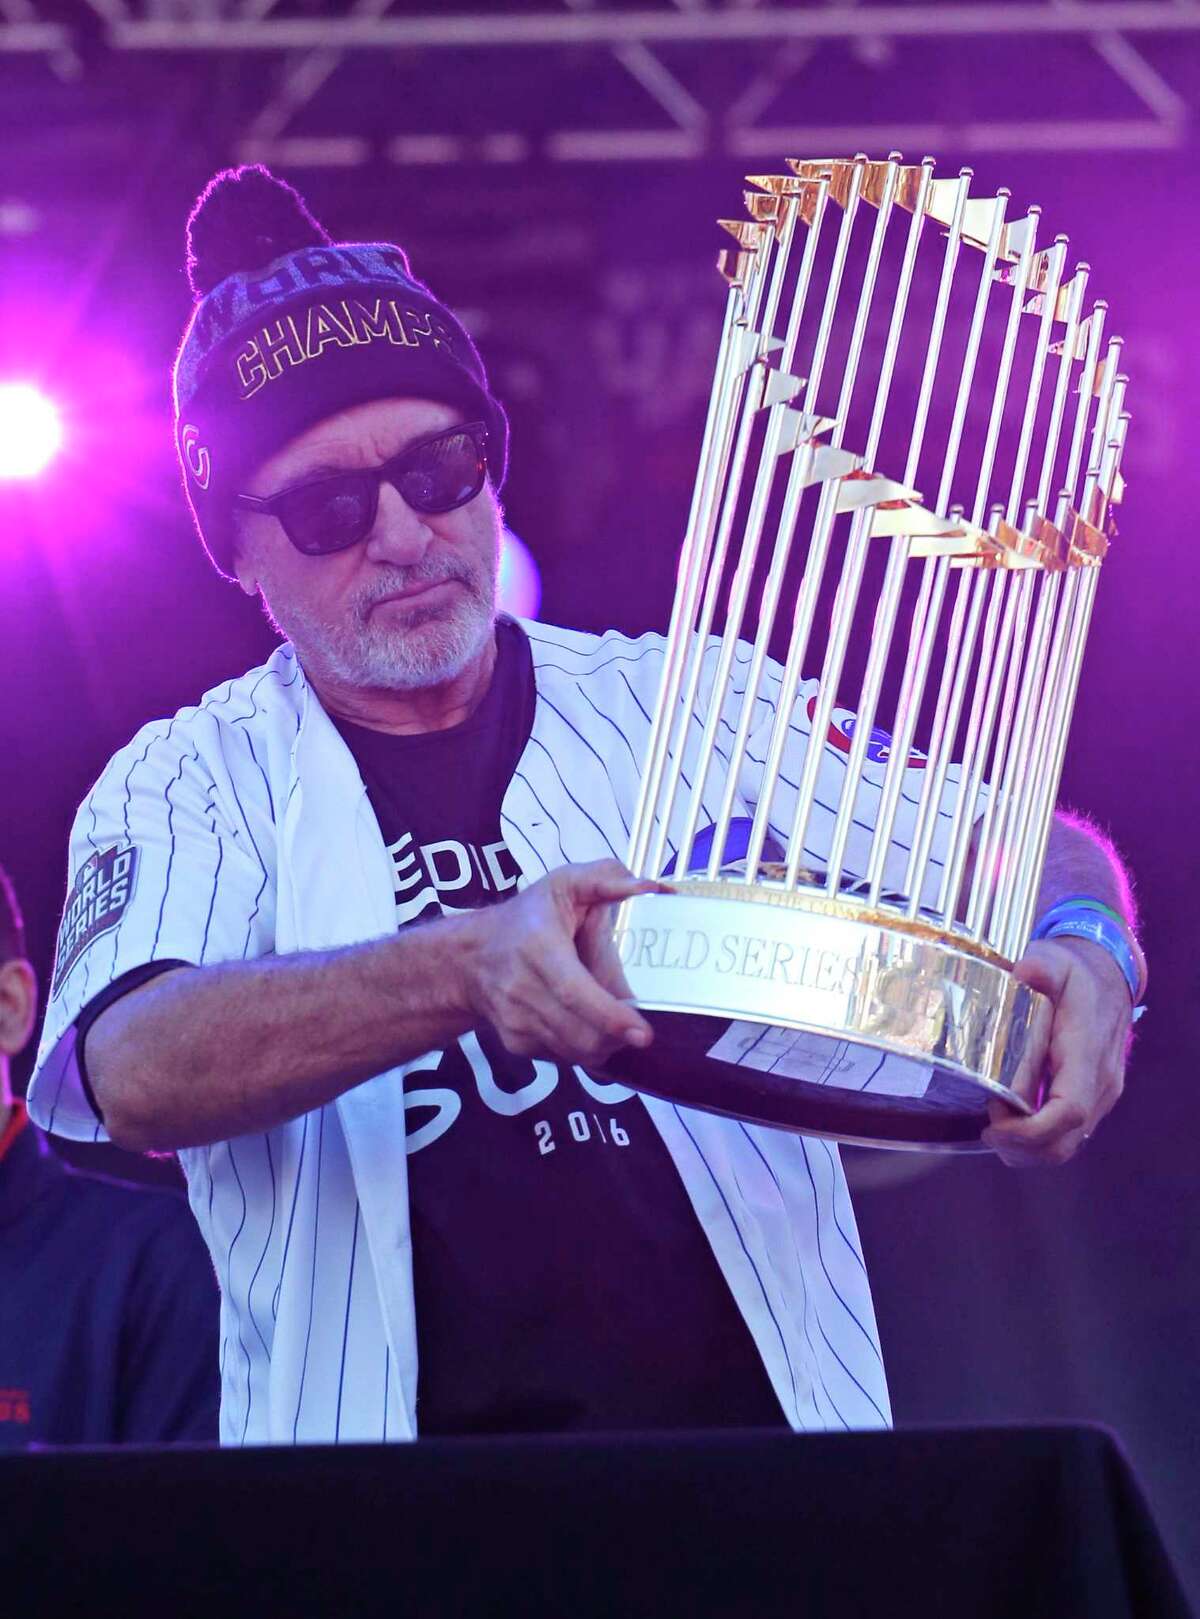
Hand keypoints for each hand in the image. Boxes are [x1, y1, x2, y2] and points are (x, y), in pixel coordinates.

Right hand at [462, 859, 665, 1066]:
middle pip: (579, 1032)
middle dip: (617, 1038)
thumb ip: (606, 878)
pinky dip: (585, 1048)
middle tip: (641, 1029)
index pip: (573, 991)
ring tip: (617, 1024)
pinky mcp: (517, 1044)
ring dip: (605, 1045)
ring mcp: (516, 1021)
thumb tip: (650, 887)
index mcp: (538, 947)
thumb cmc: (526, 918)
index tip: (642, 1031)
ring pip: (574, 1051)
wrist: (470, 959)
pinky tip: (590, 1026)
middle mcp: (521, 988)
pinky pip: (563, 1057)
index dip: (610, 1015)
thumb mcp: (562, 884)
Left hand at [981, 937, 1130, 1166]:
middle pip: (1066, 1142)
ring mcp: (1100, 1096)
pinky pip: (1068, 1136)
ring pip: (1067, 1146)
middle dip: (1021, 1148)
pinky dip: (1037, 1141)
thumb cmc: (1076, 974)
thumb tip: (1022, 974)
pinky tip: (1011, 1123)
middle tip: (988, 1127)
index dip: (1030, 1130)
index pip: (1068, 1110)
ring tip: (996, 1125)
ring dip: (1027, 1149)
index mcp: (1088, 1053)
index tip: (995, 1123)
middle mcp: (1100, 1083)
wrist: (1108, 978)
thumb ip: (1039, 968)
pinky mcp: (1093, 1100)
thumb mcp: (1055, 961)